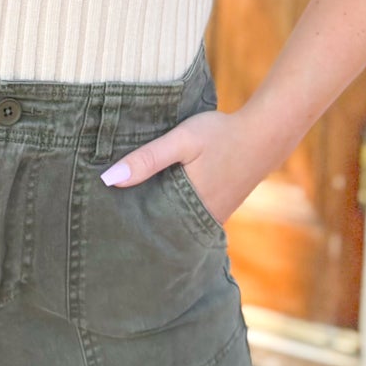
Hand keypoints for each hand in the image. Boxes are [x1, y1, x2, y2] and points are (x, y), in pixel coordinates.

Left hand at [99, 108, 270, 229]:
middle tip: (104, 227)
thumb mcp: (181, 140)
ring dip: (155, 221)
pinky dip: (173, 214)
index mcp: (188, 206)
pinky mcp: (219, 208)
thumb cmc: (220, 134)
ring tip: (123, 218)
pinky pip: (189, 219)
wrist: (265, 134)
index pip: (147, 228)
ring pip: (175, 226)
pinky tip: (156, 205)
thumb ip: (147, 159)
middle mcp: (201, 219)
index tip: (100, 227)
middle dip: (137, 229)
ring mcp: (212, 216)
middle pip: (161, 231)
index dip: (124, 228)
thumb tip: (109, 179)